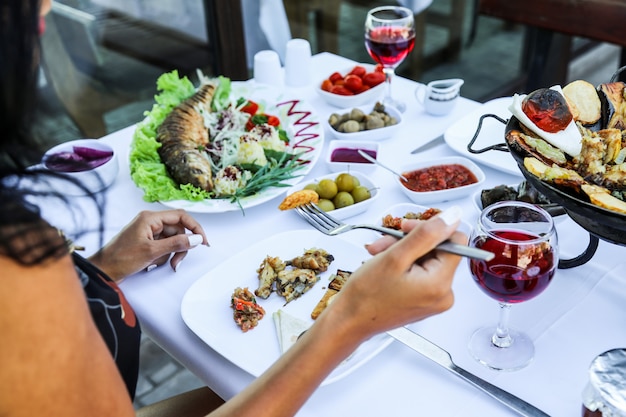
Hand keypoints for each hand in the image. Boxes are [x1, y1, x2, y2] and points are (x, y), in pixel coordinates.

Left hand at [88, 209, 207, 281]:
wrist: (103, 270)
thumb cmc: (119, 259)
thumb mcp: (152, 252)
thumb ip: (176, 244)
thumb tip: (195, 238)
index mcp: (150, 218)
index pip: (181, 216)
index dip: (195, 227)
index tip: (202, 240)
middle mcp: (150, 222)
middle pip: (178, 230)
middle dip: (181, 246)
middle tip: (179, 260)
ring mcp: (148, 232)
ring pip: (173, 239)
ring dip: (173, 253)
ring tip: (167, 264)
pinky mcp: (147, 241)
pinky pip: (164, 246)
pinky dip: (165, 256)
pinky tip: (155, 263)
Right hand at [328, 206, 465, 338]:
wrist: (350, 321)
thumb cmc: (367, 295)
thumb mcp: (395, 256)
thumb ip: (426, 234)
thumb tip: (452, 217)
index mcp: (440, 284)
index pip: (454, 241)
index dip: (430, 229)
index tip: (407, 229)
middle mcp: (443, 294)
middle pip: (438, 249)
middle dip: (410, 240)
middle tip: (386, 242)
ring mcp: (434, 298)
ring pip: (426, 258)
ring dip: (402, 250)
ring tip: (379, 253)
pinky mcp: (424, 299)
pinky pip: (420, 271)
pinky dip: (403, 263)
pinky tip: (384, 263)